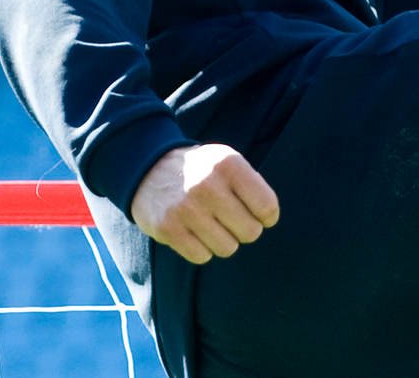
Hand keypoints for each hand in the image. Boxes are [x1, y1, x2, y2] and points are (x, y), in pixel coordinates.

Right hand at [129, 144, 279, 264]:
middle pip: (250, 232)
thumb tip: (269, 219)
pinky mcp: (167, 229)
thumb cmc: (202, 170)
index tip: (259, 214)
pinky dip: (202, 249)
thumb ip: (253, 185)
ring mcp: (186, 208)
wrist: (150, 169)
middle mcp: (207, 185)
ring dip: (224, 241)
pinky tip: (194, 231)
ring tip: (211, 223)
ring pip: (228, 248)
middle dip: (245, 229)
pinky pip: (202, 257)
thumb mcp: (228, 162)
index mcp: (229, 165)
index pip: (267, 207)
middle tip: (232, 219)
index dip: (267, 217)